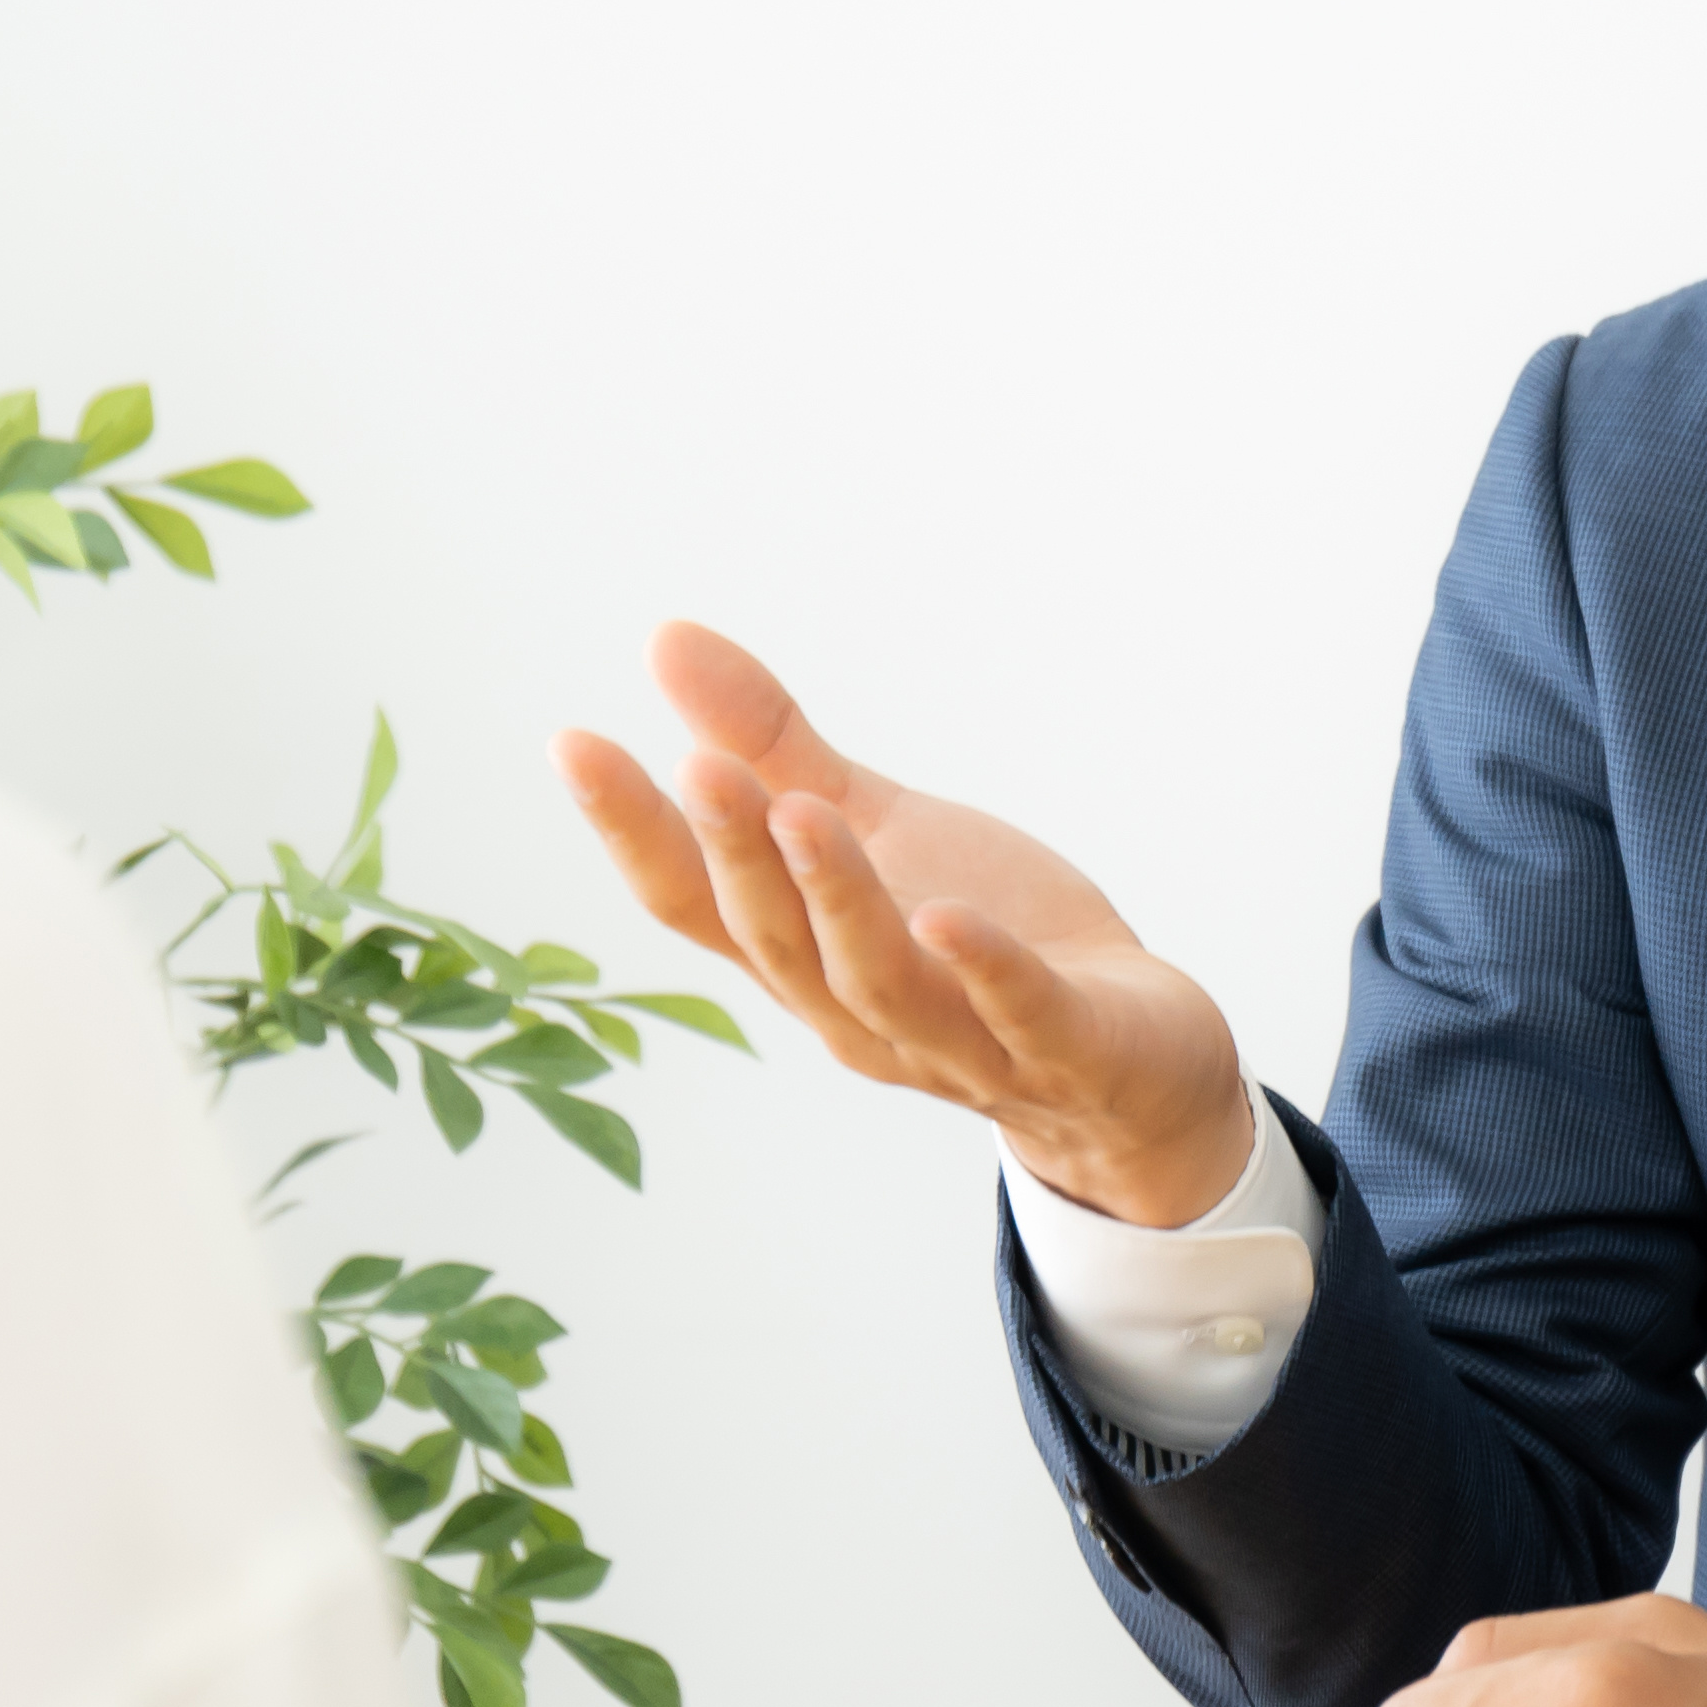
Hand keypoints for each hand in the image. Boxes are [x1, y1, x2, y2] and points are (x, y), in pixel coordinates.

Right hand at [554, 621, 1257, 1227]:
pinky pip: (1018, 1017)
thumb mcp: (875, 828)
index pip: (693, 903)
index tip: (574, 742)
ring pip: (877, 981)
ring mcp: (959, 1042)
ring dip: (836, 901)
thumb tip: (666, 639)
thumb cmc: (979, 940)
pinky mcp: (1065, 1051)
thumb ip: (773, 748)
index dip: (632, 831)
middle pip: (775, 940)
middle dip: (736, 855)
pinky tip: (952, 919)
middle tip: (700, 768)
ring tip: (801, 814)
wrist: (1133, 1068)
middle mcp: (858, 1012)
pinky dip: (985, 973)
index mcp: (803, 956)